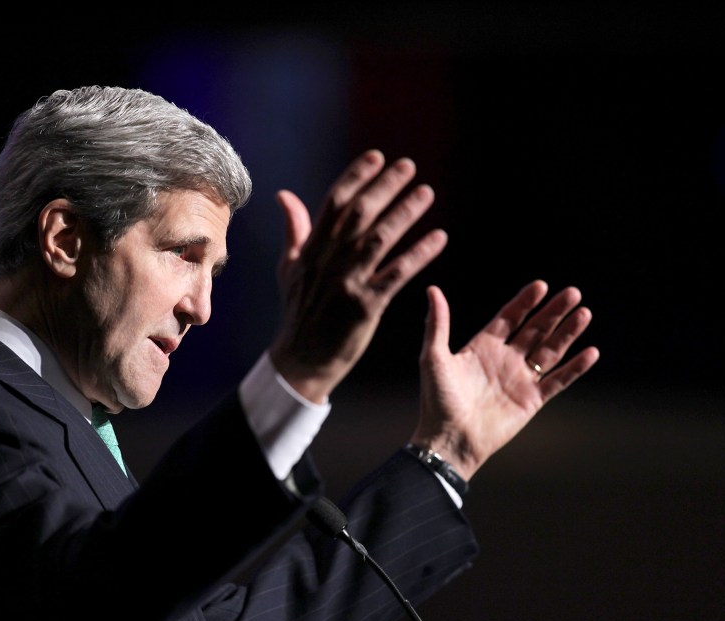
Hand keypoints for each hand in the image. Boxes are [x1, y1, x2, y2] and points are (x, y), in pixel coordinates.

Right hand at [269, 150, 448, 402]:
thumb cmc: (299, 312)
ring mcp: (346, 283)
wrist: (301, 359)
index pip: (334, 203)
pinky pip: (396, 274)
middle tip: (408, 166)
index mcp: (311, 249)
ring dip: (405, 214)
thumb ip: (294, 230)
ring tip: (427, 193)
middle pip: (358, 214)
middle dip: (384, 187)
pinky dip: (419, 254)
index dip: (356, 177)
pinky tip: (439, 238)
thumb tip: (285, 195)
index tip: (377, 156)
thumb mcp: (289, 268)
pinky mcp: (364, 306)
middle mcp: (328, 261)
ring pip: (379, 239)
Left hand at [410, 280, 600, 480]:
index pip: (509, 318)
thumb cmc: (437, 400)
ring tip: (584, 313)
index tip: (541, 285)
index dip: (525, 302)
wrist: (450, 439)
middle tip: (573, 292)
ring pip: (550, 351)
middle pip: (535, 330)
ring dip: (567, 333)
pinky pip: (557, 381)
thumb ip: (438, 324)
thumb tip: (432, 289)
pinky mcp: (531, 400)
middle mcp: (504, 359)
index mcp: (482, 347)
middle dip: (554, 311)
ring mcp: (520, 379)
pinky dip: (575, 368)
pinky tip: (591, 352)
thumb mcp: (434, 357)